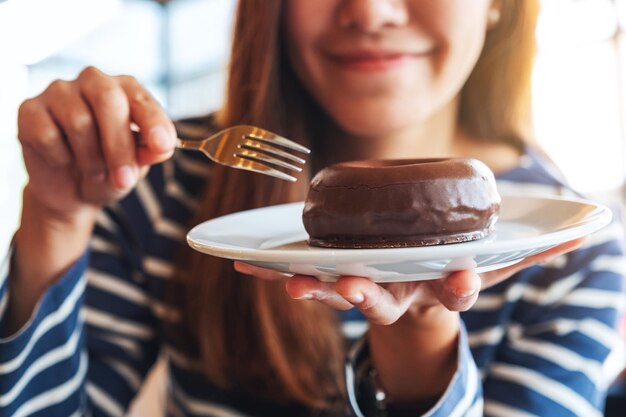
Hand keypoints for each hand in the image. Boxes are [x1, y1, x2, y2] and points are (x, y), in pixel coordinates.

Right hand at [17, 66, 176, 218]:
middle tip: (124, 179)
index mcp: (125, 89)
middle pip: (108, 100)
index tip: (162, 145)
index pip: (141, 98)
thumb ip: (149, 153)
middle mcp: (93, 82)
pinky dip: (61, 158)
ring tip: (94, 171)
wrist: (72, 190)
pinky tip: (64, 161)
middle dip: (119, 145)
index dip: (153, 122)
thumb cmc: (111, 170)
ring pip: (79, 121)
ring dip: (91, 158)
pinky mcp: (30, 110)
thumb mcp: (136, 166)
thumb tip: (161, 147)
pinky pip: (48, 135)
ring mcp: (59, 91)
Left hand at [234, 237, 586, 324]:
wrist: (413, 300)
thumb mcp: (493, 263)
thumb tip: (587, 230)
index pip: (453, 291)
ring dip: (314, 287)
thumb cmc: (449, 274)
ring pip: (338, 294)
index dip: (456, 286)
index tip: (458, 278)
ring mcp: (364, 291)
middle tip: (355, 288)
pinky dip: (274, 271)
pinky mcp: (333, 281)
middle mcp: (401, 294)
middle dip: (370, 295)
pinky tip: (244, 262)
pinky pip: (303, 276)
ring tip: (292, 282)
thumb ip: (533, 249)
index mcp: (439, 288)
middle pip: (386, 300)